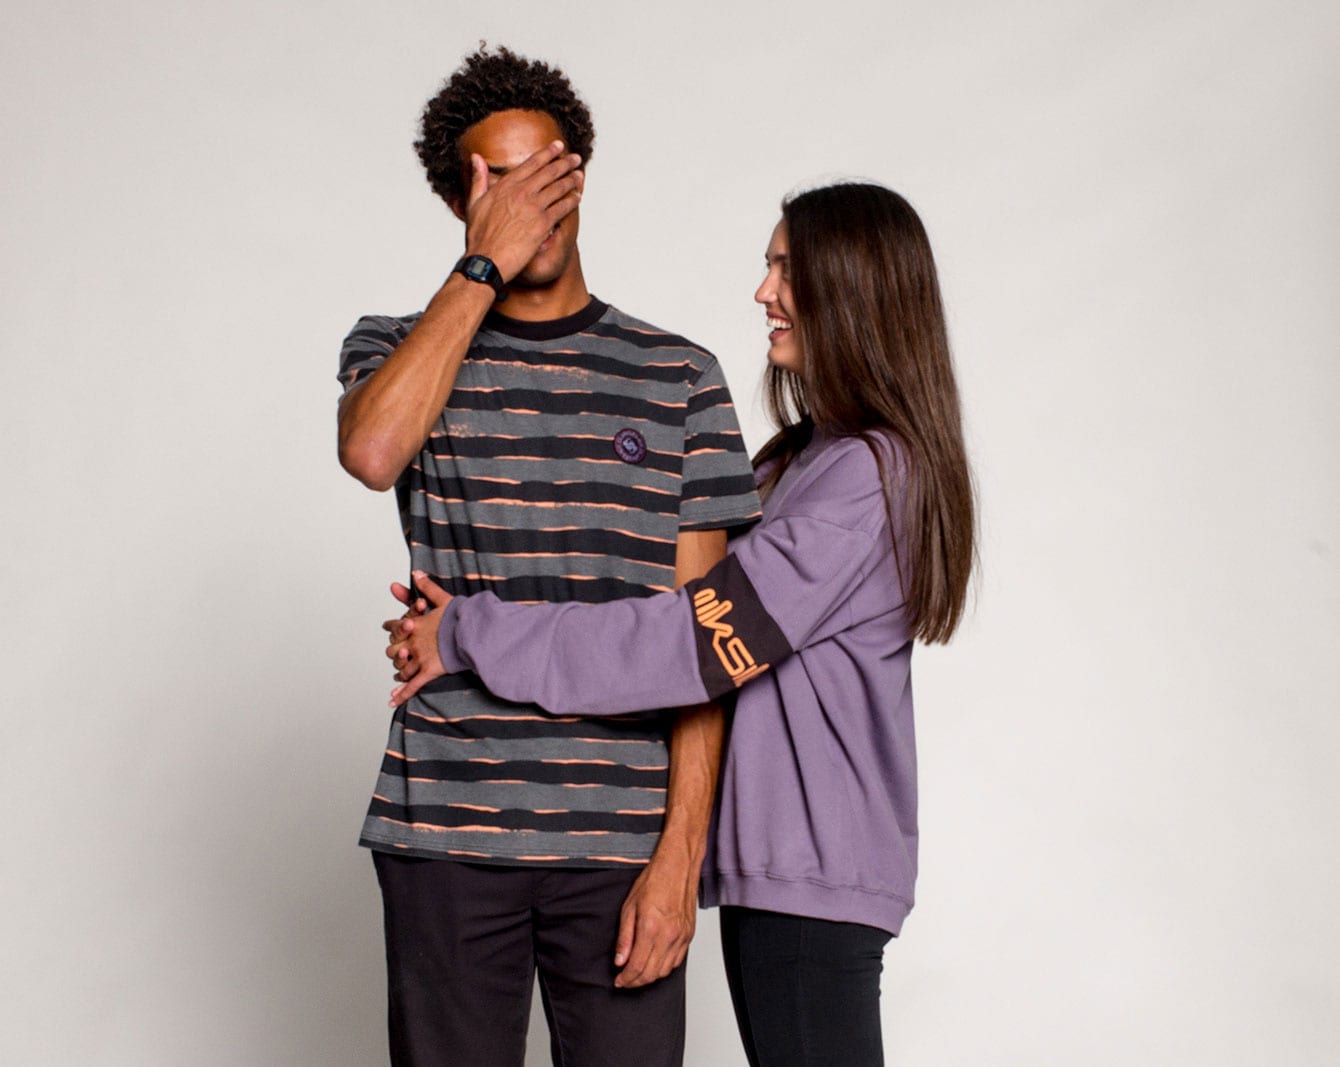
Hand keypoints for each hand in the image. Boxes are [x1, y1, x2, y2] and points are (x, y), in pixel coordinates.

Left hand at [385, 571, 452, 705]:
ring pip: (402, 668)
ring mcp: (420, 657)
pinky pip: (412, 685)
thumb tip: (416, 572)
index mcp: (416, 624)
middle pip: (393, 650)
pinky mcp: (429, 671)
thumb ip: (427, 586)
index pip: (395, 625)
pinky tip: (392, 701)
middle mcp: (413, 641)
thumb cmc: (461, 616)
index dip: (391, 626)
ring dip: (401, 672)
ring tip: (399, 677)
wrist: (473, 632)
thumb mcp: (443, 598)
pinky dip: (401, 694)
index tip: (387, 627)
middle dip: (395, 652)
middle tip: (398, 654)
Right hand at [462, 142, 583, 280]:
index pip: (532, 163)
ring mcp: (533, 207)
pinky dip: (572, 200)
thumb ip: (479, 178)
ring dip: (572, 180)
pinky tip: (578, 197)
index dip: (548, 153)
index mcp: (506, 185)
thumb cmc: (479, 236)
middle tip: (576, 158)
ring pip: (558, 188)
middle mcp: (521, 192)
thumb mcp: (474, 203)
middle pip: (549, 172)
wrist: (486, 260)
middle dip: (565, 163)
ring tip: (579, 175)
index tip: (558, 146)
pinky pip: (562, 208)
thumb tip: (476, 158)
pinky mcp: (543, 224)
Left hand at [612, 852, 698, 988]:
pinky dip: (665, 968)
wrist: (678, 866)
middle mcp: (669, 935)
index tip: (618, 981)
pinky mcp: (689, 935)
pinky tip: (655, 964)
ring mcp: (682, 936)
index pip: (637, 966)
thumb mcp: (629, 906)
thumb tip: (620, 960)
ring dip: (650, 977)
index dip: (626, 978)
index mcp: (651, 928)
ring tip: (638, 974)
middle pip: (651, 973)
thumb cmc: (654, 880)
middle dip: (635, 982)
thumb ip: (625, 937)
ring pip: (666, 971)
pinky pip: (678, 961)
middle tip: (625, 981)